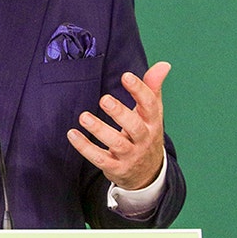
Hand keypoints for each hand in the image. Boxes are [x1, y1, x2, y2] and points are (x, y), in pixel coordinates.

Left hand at [67, 62, 169, 189]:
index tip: (126, 76)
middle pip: (134, 127)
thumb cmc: (146, 133)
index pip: (150, 105)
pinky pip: (100, 159)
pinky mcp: (116, 168)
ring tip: (83, 116)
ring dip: (99, 130)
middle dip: (120, 113)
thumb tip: (164, 64)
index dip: (140, 91)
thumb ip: (153, 88)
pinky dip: (85, 148)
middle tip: (104, 99)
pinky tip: (72, 134)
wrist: (148, 173)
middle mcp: (143, 139)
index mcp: (153, 123)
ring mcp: (130, 155)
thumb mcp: (152, 113)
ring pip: (116, 144)